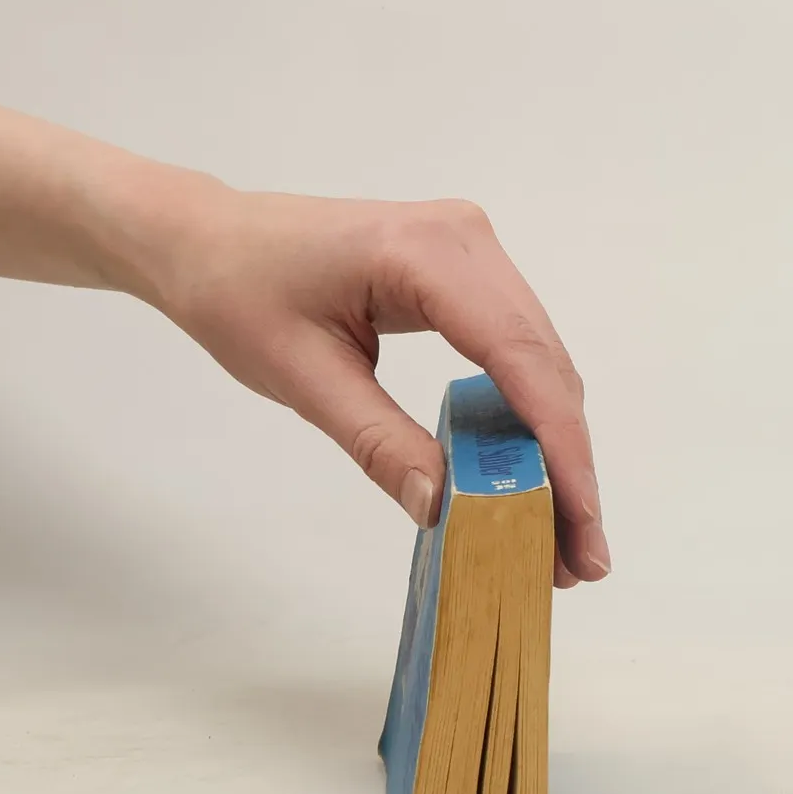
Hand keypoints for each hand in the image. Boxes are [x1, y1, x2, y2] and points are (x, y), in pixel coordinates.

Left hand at [136, 183, 606, 587]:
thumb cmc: (239, 295)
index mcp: (424, 253)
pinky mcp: (466, 266)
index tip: (580, 522)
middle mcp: (466, 237)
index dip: (558, 446)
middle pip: (543, 361)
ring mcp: (471, 245)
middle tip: (582, 556)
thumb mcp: (303, 379)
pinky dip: (528, 409)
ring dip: (555, 441)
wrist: (210, 238)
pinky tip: (531, 470)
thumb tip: (448, 511)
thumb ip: (381, 443)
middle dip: (568, 460)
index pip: (516, 356)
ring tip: (563, 530)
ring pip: (540, 356)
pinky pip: (516, 343)